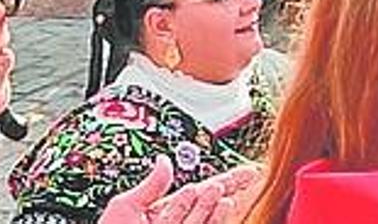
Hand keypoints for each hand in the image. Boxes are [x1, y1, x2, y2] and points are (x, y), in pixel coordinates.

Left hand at [98, 159, 259, 223]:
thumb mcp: (125, 209)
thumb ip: (149, 187)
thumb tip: (165, 160)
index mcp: (173, 210)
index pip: (205, 191)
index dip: (230, 180)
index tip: (252, 171)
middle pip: (212, 203)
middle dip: (221, 191)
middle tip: (227, 182)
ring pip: (205, 220)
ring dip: (212, 208)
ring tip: (217, 191)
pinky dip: (215, 220)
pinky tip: (221, 207)